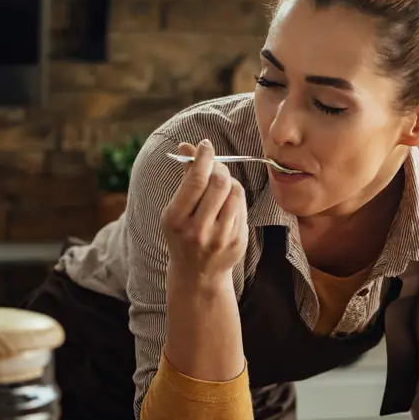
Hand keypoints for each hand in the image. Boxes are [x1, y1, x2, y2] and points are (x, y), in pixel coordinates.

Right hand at [161, 139, 247, 294]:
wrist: (197, 274)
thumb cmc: (184, 234)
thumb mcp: (176, 210)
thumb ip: (185, 178)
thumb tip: (188, 146)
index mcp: (176, 220)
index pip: (195, 181)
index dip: (203, 157)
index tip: (206, 145)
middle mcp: (198, 230)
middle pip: (219, 183)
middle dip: (219, 167)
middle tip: (215, 164)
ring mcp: (220, 237)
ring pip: (234, 192)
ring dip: (229, 181)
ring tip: (221, 184)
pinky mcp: (238, 241)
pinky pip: (242, 206)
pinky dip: (235, 196)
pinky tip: (227, 202)